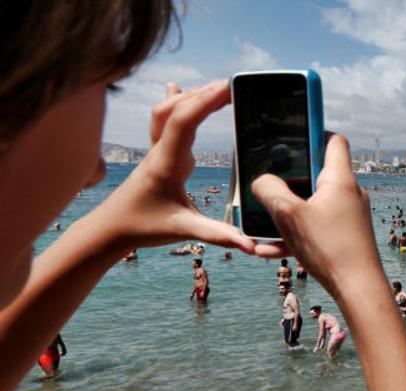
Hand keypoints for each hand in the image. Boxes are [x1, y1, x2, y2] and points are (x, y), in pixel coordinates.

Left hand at [89, 82, 253, 253]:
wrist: (109, 229)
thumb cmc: (142, 227)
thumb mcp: (183, 231)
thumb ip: (218, 235)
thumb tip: (251, 246)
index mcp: (165, 164)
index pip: (183, 122)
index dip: (205, 101)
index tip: (230, 88)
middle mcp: (159, 151)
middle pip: (178, 109)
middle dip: (205, 93)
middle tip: (234, 85)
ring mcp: (157, 149)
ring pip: (169, 111)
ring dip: (193, 96)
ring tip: (218, 88)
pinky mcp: (158, 153)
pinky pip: (164, 119)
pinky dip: (175, 101)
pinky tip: (176, 88)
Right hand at [250, 135, 381, 291]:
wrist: (358, 288)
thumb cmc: (329, 248)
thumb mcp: (288, 214)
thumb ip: (269, 190)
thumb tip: (262, 181)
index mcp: (340, 178)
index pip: (333, 140)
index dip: (313, 132)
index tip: (292, 137)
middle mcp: (350, 192)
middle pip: (316, 175)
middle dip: (288, 183)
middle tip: (267, 188)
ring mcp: (350, 214)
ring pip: (312, 206)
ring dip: (287, 216)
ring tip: (261, 232)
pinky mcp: (348, 234)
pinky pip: (317, 228)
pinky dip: (296, 235)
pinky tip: (271, 252)